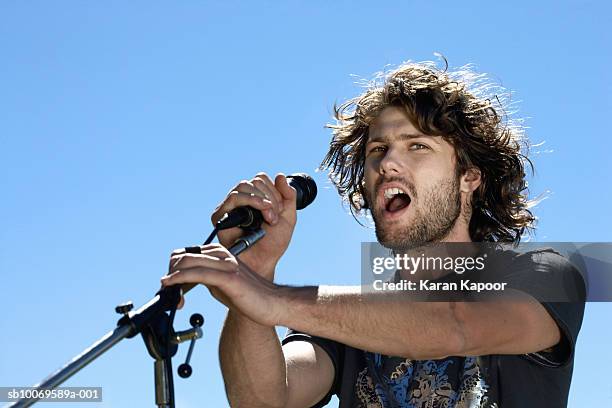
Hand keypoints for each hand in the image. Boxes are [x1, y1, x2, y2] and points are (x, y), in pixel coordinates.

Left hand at [162, 244, 283, 326]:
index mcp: (219, 253)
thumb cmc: (248, 296)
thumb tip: (183, 281)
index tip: (171, 289)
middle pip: (182, 256)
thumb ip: (205, 277)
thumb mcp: (221, 283)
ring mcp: (225, 264)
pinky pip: (197, 274)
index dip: (173, 270)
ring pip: (187, 262)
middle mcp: (221, 254)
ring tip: (169, 296)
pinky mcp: (229, 277)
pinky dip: (179, 279)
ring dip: (171, 278)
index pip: (185, 254)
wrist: (271, 304)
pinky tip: (171, 286)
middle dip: (170, 274)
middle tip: (169, 295)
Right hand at [211, 173, 296, 279]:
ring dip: (261, 199)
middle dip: (270, 198)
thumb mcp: (288, 218)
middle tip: (274, 218)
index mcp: (256, 199)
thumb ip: (288, 196)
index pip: (262, 180)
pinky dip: (250, 201)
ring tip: (269, 217)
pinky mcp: (221, 216)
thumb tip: (280, 175)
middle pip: (255, 181)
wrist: (262, 263)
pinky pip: (234, 198)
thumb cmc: (273, 244)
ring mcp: (230, 207)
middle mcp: (242, 201)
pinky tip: (260, 212)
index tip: (280, 211)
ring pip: (243, 186)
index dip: (274, 191)